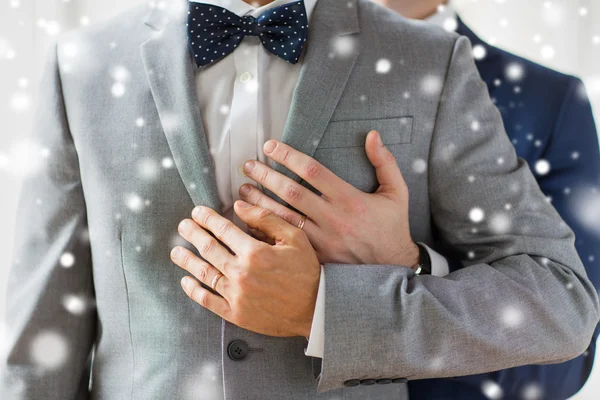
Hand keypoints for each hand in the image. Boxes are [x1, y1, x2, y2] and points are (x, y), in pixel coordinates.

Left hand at [171, 202, 320, 337]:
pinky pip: (207, 300)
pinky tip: (186, 281)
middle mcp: (241, 273)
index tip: (198, 212)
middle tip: (183, 226)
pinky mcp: (235, 313)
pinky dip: (193, 289)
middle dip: (193, 234)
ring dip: (186, 260)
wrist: (315, 309)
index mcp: (254, 252)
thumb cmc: (307, 272)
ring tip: (176, 251)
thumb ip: (266, 219)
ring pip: (203, 273)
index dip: (207, 218)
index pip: (223, 229)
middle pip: (208, 248)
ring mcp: (235, 295)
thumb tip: (239, 205)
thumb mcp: (295, 238)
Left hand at [239, 130, 419, 269]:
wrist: (393, 268)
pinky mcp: (316, 258)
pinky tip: (251, 222)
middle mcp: (333, 219)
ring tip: (243, 190)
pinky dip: (267, 231)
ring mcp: (322, 241)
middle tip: (248, 166)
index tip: (270, 147)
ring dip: (260, 202)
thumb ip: (384, 162)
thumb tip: (371, 135)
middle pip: (291, 193)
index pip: (312, 171)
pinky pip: (286, 242)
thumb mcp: (396, 192)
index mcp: (350, 200)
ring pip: (284, 218)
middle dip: (266, 177)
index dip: (288, 156)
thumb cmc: (392, 227)